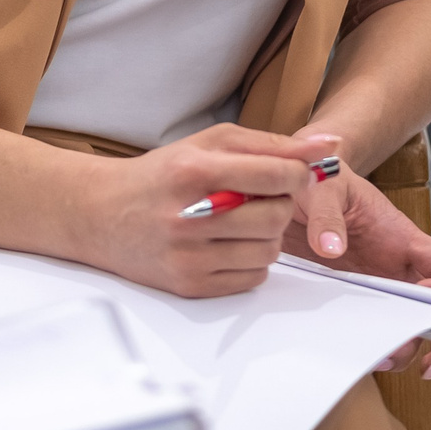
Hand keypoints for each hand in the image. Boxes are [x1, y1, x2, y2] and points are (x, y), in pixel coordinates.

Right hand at [75, 124, 340, 298]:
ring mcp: (187, 256)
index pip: (274, 175)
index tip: (294, 174)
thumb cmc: (162, 174)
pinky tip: (229, 243)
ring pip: (269, 251)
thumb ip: (272, 144)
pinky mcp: (189, 286)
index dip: (297, 174)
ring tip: (243, 219)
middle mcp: (188, 216)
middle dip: (281, 205)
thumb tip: (328, 145)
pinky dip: (252, 259)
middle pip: (275, 217)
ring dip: (268, 234)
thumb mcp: (211, 143)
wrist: (102, 215)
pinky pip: (251, 278)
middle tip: (263, 197)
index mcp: (194, 171)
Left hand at [283, 143, 430, 379]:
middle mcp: (396, 269)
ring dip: (402, 350)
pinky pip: (367, 329)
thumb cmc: (320, 179)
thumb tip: (331, 248)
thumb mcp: (323, 186)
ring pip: (403, 327)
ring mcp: (374, 287)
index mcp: (403, 240)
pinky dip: (366, 345)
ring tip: (382, 360)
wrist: (294, 186)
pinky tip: (353, 353)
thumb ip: (327, 214)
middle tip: (427, 365)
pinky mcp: (348, 300)